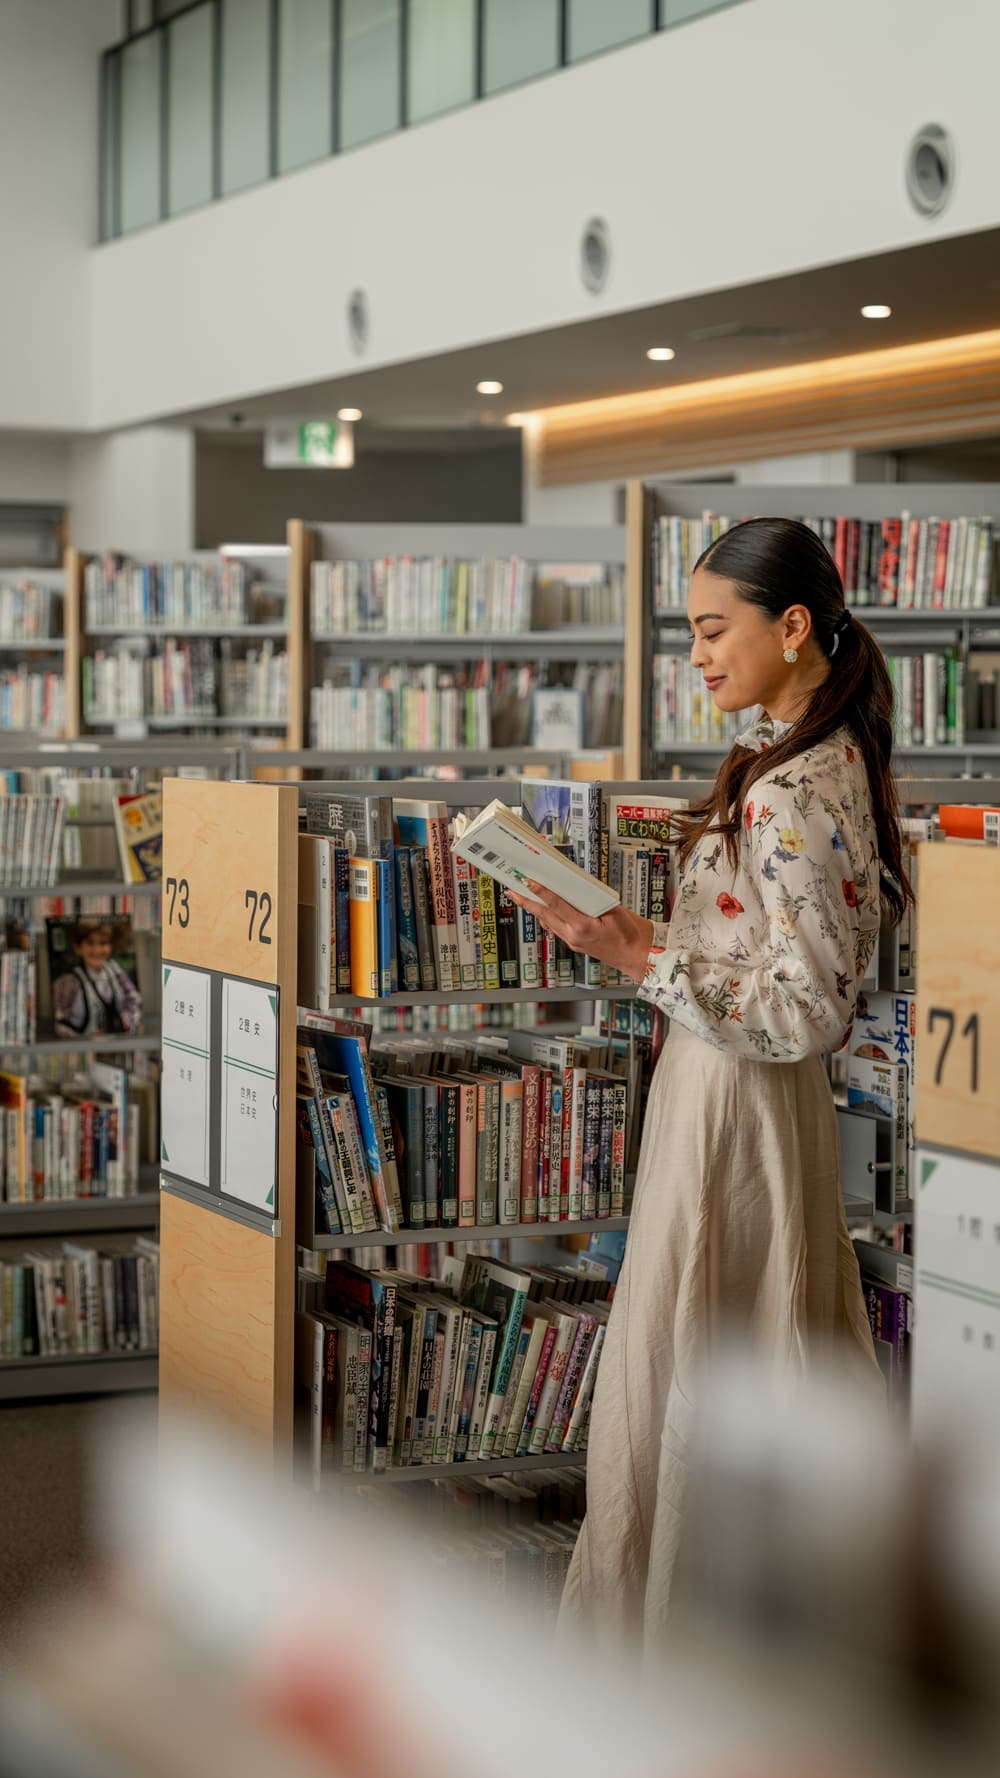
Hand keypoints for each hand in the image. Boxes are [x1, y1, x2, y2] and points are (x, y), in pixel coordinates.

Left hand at [507, 881, 654, 983]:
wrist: (638, 956)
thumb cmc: (631, 935)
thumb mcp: (615, 911)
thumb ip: (594, 900)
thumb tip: (578, 889)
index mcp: (582, 927)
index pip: (556, 904)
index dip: (540, 891)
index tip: (528, 881)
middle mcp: (573, 936)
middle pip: (544, 915)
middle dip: (526, 902)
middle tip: (512, 890)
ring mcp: (573, 942)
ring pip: (548, 922)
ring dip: (534, 910)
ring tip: (522, 897)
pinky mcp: (575, 944)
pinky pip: (556, 928)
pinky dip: (548, 917)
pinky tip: (544, 910)